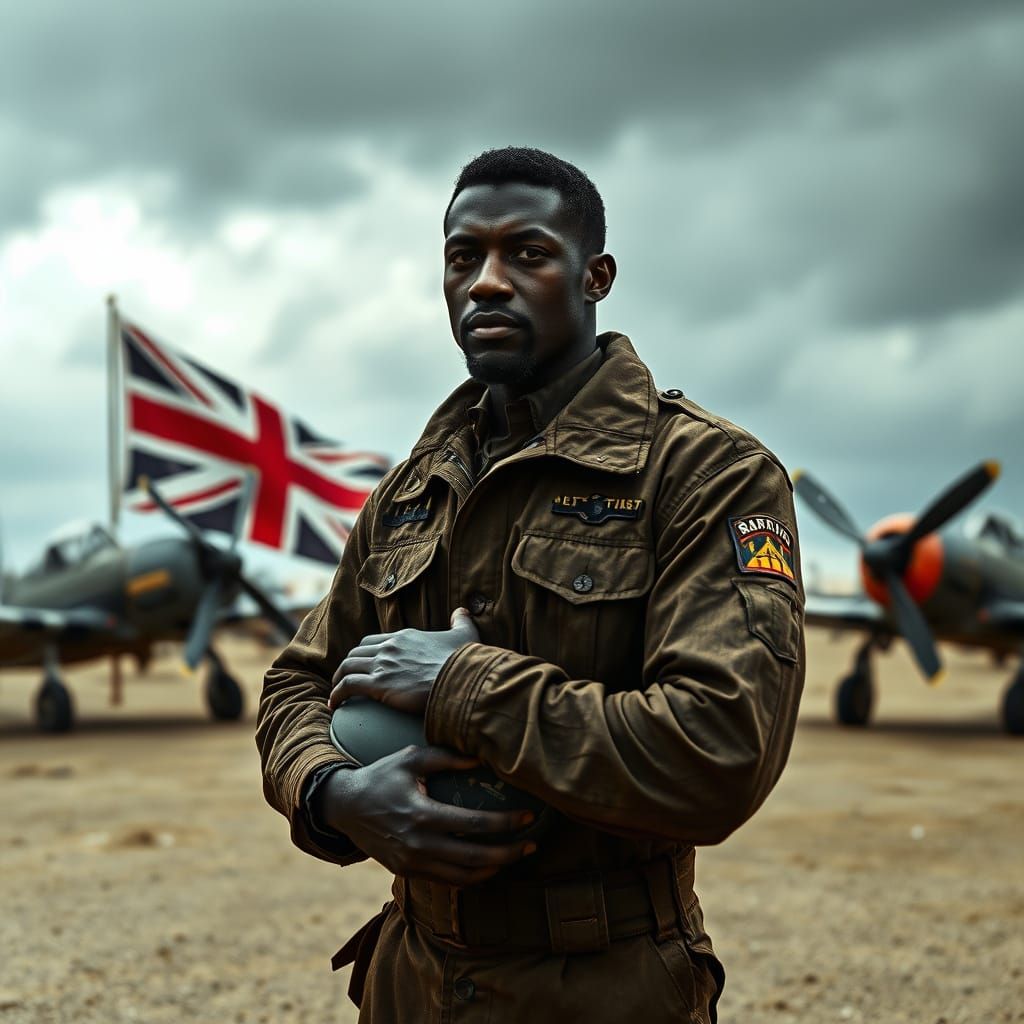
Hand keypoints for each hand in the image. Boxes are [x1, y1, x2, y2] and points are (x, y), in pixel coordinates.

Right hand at [316, 745, 534, 885]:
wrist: (344, 807)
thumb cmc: (381, 776)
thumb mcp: (410, 758)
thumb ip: (446, 757)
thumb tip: (481, 758)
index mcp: (422, 815)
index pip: (474, 825)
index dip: (506, 824)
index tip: (528, 817)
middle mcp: (419, 845)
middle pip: (476, 858)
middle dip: (509, 853)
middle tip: (533, 843)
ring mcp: (412, 863)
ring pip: (464, 876)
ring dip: (495, 869)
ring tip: (517, 856)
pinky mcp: (407, 872)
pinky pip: (447, 881)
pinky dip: (472, 877)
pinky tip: (489, 866)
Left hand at [329, 608, 479, 714]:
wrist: (458, 680)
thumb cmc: (462, 662)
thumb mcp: (465, 635)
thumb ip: (461, 621)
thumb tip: (462, 611)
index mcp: (404, 636)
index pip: (373, 641)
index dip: (364, 653)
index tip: (363, 664)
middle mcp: (389, 647)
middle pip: (356, 652)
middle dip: (348, 665)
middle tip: (347, 679)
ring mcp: (382, 664)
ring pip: (347, 666)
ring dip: (338, 679)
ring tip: (336, 693)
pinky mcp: (377, 684)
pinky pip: (347, 685)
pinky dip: (337, 693)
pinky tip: (334, 704)